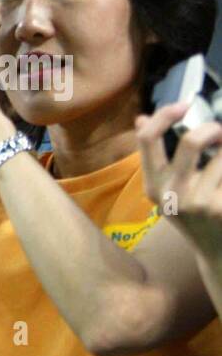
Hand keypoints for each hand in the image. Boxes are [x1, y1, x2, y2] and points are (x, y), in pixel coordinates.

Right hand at [136, 103, 221, 258]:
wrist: (215, 250)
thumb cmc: (193, 212)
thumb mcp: (167, 187)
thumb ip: (156, 156)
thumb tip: (142, 119)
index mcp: (152, 185)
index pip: (148, 140)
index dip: (165, 115)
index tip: (185, 104)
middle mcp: (170, 194)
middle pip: (192, 141)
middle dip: (213, 128)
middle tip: (220, 132)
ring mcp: (197, 203)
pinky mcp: (220, 208)